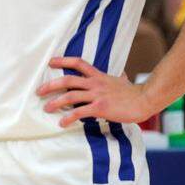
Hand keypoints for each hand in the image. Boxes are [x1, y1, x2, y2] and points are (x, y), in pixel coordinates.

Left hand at [36, 57, 154, 126]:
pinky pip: (79, 112)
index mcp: (99, 76)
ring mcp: (97, 95)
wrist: (146, 100)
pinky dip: (68, 118)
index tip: (50, 62)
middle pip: (67, 80)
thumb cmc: (134, 93)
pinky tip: (62, 123)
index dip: (63, 61)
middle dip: (51, 85)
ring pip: (70, 96)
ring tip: (46, 108)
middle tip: (39, 91)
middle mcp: (95, 83)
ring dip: (55, 102)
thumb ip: (117, 77)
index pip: (78, 63)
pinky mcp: (100, 108)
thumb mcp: (122, 80)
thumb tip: (121, 74)